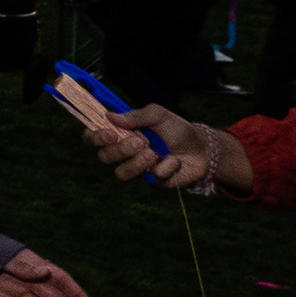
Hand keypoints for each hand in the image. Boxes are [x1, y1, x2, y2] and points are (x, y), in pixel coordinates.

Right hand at [81, 101, 237, 194]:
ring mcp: (136, 168)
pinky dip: (165, 166)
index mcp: (120, 133)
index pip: (93, 137)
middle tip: (141, 141)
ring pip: (120, 172)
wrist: (202, 150)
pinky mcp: (152, 181)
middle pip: (104, 157)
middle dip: (121, 150)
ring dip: (137, 162)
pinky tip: (173, 160)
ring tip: (154, 152)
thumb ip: (136, 115)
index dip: (94, 137)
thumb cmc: (178, 129)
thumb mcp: (159, 114)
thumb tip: (111, 116)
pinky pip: (150, 177)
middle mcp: (124, 152)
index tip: (108, 133)